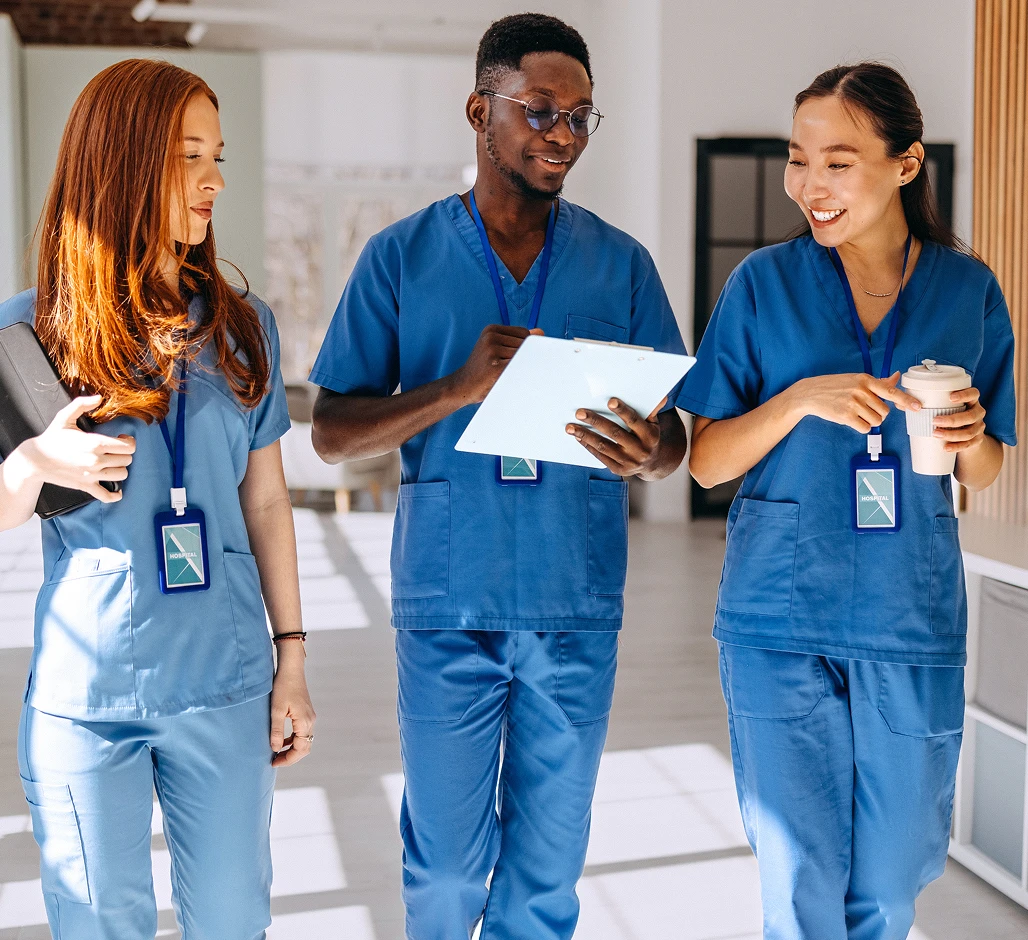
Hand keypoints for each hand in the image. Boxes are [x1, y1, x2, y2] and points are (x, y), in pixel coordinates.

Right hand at [15, 396, 133, 501]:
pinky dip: (115, 495)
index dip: (129, 441)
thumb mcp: (64, 417)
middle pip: (127, 460)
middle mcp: (96, 460)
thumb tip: (99, 397)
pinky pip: (107, 496)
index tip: (122, 439)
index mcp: (95, 443)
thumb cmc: (51, 438)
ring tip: (113, 464)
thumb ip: (82, 404)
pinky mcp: (86, 486)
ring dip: (120, 469)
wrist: (35, 460)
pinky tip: (117, 491)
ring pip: (122, 475)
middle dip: (124, 454)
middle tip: (116, 450)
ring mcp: (92, 475)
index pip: (128, 446)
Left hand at [270, 646, 315, 766]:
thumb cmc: (283, 687)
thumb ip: (277, 731)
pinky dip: (294, 740)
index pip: (300, 749)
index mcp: (304, 722)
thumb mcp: (276, 710)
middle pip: (305, 747)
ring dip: (293, 749)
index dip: (288, 759)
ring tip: (277, 753)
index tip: (274, 763)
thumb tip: (276, 749)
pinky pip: (302, 732)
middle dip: (291, 757)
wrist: (291, 670)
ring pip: (305, 740)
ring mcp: (309, 717)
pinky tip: (283, 740)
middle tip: (275, 761)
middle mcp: (310, 721)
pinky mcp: (306, 713)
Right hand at [452, 325, 543, 404]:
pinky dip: (519, 374)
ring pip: (524, 356)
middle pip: (525, 344)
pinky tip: (507, 379)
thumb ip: (518, 340)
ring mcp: (492, 351)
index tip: (510, 359)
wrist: (463, 386)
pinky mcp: (496, 366)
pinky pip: (519, 367)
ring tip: (504, 373)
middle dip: (522, 357)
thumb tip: (541, 332)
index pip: (524, 333)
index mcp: (491, 329)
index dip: (523, 348)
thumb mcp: (497, 349)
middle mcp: (491, 337)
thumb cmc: (483, 369)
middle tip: (507, 369)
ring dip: (520, 367)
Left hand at [566, 398, 664, 476]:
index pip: (634, 421)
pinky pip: (601, 456)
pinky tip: (578, 437)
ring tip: (570, 427)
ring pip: (604, 446)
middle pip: (615, 433)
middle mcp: (640, 450)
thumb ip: (651, 410)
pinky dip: (588, 446)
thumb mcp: (654, 423)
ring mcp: (629, 462)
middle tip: (580, 412)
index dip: (623, 411)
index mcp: (650, 436)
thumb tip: (660, 396)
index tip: (610, 400)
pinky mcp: (619, 470)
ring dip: (585, 435)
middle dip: (596, 421)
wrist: (652, 462)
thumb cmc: (649, 435)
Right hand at [790, 372, 921, 433]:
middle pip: (884, 411)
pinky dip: (861, 426)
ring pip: (876, 420)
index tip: (917, 406)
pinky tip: (851, 420)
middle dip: (877, 413)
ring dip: (869, 420)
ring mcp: (853, 403)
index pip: (890, 390)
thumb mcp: (856, 379)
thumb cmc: (835, 386)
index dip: (906, 399)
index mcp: (865, 380)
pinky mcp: (846, 416)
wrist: (810, 393)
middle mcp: (860, 390)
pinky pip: (865, 427)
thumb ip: (878, 381)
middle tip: (864, 409)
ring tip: (856, 413)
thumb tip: (896, 376)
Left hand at [934, 386, 986, 452]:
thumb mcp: (946, 407)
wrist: (968, 435)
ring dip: (952, 434)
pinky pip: (968, 444)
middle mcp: (978, 413)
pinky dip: (956, 446)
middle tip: (935, 421)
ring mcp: (979, 427)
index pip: (973, 394)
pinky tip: (945, 447)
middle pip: (971, 416)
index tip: (950, 397)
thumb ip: (932, 403)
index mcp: (972, 401)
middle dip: (952, 419)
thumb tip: (907, 405)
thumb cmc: (951, 415)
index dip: (964, 394)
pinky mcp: (977, 440)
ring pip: (969, 432)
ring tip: (935, 434)